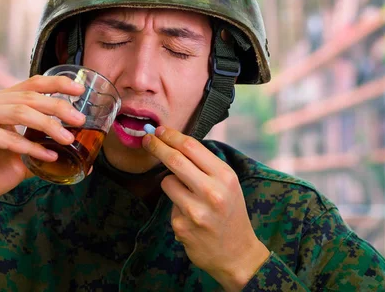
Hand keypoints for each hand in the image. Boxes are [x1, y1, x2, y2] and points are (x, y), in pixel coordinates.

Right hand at [0, 75, 85, 237]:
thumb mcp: (19, 157)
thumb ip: (41, 149)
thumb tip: (74, 152)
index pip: (30, 84)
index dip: (56, 83)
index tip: (79, 88)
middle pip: (30, 96)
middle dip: (59, 106)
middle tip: (80, 119)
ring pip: (22, 112)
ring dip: (49, 125)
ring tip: (68, 138)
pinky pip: (10, 137)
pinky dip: (32, 148)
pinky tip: (49, 155)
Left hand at [142, 126, 269, 290]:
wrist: (237, 254)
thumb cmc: (231, 213)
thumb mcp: (228, 184)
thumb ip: (206, 165)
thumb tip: (176, 143)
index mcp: (225, 177)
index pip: (191, 147)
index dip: (172, 136)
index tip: (160, 130)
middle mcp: (212, 192)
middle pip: (174, 160)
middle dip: (157, 146)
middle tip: (147, 138)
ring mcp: (195, 211)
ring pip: (167, 182)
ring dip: (170, 182)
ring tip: (187, 194)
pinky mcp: (181, 226)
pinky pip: (169, 205)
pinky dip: (176, 206)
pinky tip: (191, 218)